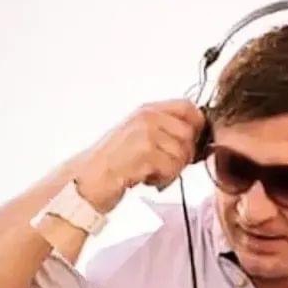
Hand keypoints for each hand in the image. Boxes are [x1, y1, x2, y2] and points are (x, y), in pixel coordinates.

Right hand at [77, 100, 205, 208]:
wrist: (87, 181)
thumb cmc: (114, 164)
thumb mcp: (139, 138)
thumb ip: (165, 132)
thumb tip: (200, 138)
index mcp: (147, 110)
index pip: (189, 107)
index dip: (198, 127)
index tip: (191, 146)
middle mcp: (146, 117)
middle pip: (190, 134)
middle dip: (183, 157)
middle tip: (164, 168)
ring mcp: (144, 133)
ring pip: (183, 153)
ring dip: (172, 171)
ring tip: (151, 174)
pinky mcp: (143, 153)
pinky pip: (172, 168)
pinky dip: (162, 180)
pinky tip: (146, 180)